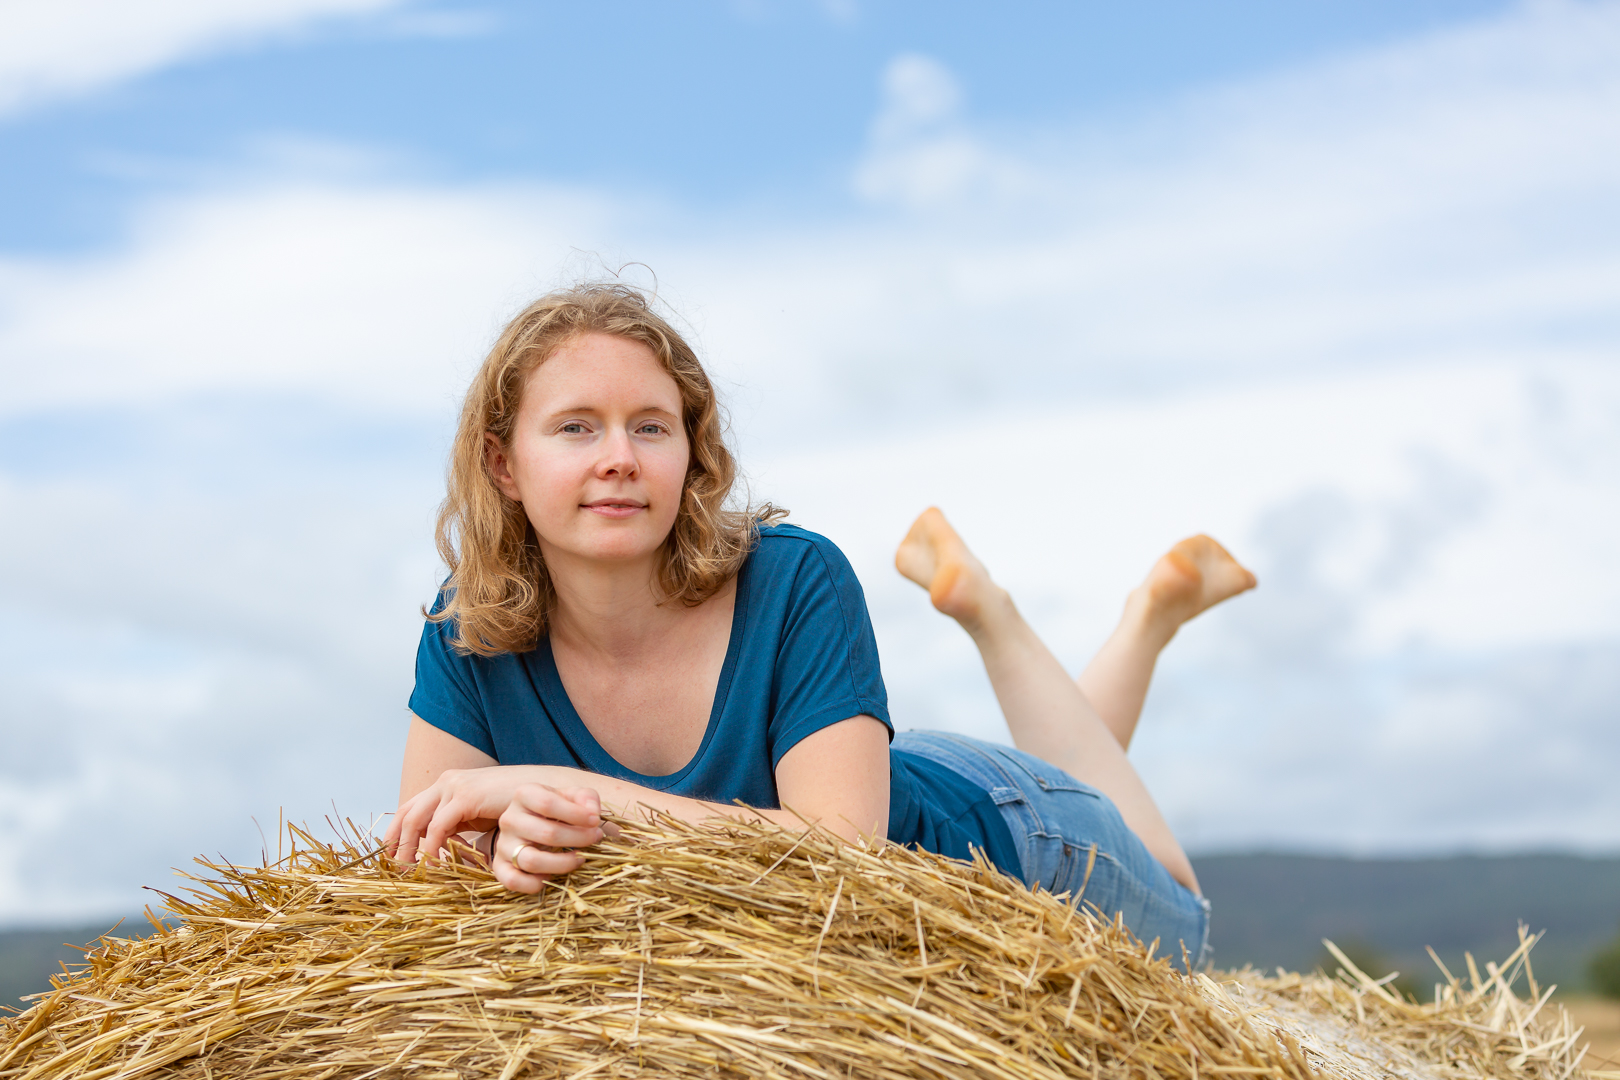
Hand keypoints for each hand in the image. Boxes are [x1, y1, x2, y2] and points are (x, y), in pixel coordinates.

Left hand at [385, 765, 528, 866]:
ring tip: (410, 872)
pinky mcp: (466, 796)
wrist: (547, 793)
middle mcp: (446, 782)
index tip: (392, 857)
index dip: (395, 833)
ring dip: (410, 848)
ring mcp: (455, 786)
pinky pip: (438, 827)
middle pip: (406, 813)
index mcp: (448, 786)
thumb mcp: (480, 817)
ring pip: (416, 820)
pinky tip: (435, 865)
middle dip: (396, 843)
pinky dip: (432, 848)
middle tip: (394, 869)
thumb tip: (444, 850)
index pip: (410, 808)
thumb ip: (460, 827)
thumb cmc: (518, 808)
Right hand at [495, 783, 619, 893]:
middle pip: (546, 833)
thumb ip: (586, 798)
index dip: (576, 814)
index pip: (548, 803)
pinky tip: (552, 877)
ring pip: (531, 861)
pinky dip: (534, 884)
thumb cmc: (556, 809)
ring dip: (563, 864)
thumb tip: (592, 814)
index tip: (595, 821)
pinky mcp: (500, 866)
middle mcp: (509, 819)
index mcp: (525, 795)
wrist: (530, 823)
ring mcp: (503, 844)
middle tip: (595, 838)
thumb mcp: (572, 796)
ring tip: (580, 858)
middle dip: (578, 838)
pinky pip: (513, 881)